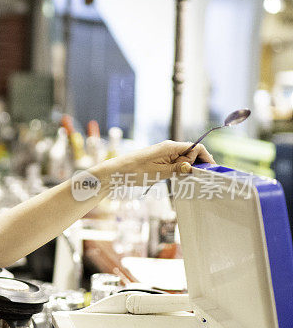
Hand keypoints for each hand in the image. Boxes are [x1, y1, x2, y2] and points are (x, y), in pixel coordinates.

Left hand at [99, 140, 216, 186]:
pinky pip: (176, 163)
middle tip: (202, 179)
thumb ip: (178, 169)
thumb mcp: (159, 172)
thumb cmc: (134, 171)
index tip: (211, 171)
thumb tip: (193, 167)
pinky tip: (181, 178)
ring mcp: (164, 153)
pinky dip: (181, 169)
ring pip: (184, 159)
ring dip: (189, 168)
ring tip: (192, 180)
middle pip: (192, 153)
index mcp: (170, 147)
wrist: (116, 171)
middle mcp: (169, 147)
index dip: (206, 158)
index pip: (196, 148)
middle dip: (199, 164)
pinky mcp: (160, 159)